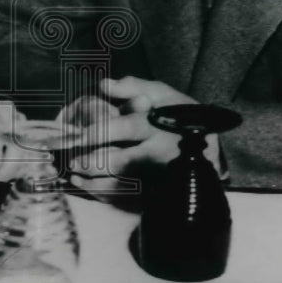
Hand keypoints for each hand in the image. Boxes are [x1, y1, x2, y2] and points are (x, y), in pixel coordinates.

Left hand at [68, 77, 220, 202]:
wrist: (209, 146)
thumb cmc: (179, 114)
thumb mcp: (162, 94)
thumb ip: (132, 86)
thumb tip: (104, 84)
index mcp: (157, 125)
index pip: (125, 128)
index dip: (99, 132)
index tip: (78, 135)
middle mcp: (157, 153)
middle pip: (121, 162)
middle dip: (92, 163)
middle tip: (72, 161)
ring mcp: (158, 176)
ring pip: (122, 184)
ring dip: (93, 182)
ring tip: (74, 175)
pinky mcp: (157, 191)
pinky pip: (127, 198)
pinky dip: (103, 194)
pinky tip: (86, 187)